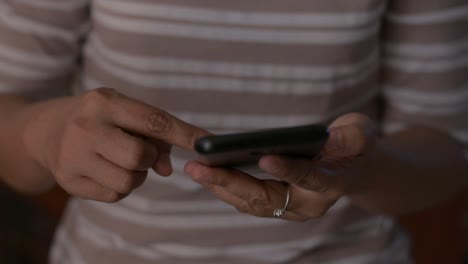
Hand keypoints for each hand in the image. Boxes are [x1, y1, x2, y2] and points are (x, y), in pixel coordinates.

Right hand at [23, 88, 207, 201]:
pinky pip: (115, 195)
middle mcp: (86, 127)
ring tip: (122, 161)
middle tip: (141, 152)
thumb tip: (169, 169)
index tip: (209, 144)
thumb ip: (154, 136)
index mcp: (104, 102)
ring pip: (130, 181)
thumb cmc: (98, 119)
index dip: (186, 134)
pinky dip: (121, 187)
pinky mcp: (69, 181)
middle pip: (141, 156)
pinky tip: (108, 171)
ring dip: (137, 175)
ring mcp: (73, 156)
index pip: (155, 121)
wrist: (46, 131)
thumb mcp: (123, 113)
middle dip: (149, 158)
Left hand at [185, 113, 375, 220]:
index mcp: (333, 184)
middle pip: (266, 198)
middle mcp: (309, 204)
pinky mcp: (278, 205)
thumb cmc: (357, 146)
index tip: (264, 157)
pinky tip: (206, 173)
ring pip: (251, 203)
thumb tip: (329, 136)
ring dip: (221, 186)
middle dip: (230, 182)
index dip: (288, 170)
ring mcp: (292, 208)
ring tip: (194, 169)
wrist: (355, 168)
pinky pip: (248, 200)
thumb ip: (350, 137)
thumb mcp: (361, 133)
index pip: (308, 179)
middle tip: (198, 167)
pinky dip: (226, 187)